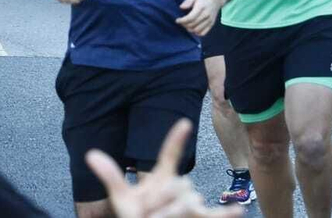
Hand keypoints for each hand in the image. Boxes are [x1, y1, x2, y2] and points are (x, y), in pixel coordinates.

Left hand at [88, 118, 240, 217]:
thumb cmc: (136, 217)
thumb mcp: (123, 199)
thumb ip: (112, 177)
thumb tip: (91, 154)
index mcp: (161, 177)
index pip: (169, 154)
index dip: (175, 139)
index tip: (184, 122)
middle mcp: (180, 186)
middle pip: (178, 184)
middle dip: (160, 201)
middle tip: (147, 214)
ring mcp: (193, 203)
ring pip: (188, 201)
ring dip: (171, 214)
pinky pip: (216, 215)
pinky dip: (227, 213)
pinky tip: (241, 211)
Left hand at [175, 0, 221, 35]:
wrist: (214, 0)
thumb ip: (187, 1)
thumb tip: (181, 7)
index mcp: (201, 7)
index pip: (191, 17)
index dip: (182, 20)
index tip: (177, 20)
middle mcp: (206, 15)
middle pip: (193, 24)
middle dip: (184, 25)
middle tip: (181, 22)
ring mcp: (210, 21)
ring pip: (197, 30)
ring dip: (189, 29)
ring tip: (186, 25)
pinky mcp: (211, 24)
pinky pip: (203, 33)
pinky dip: (196, 33)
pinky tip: (192, 28)